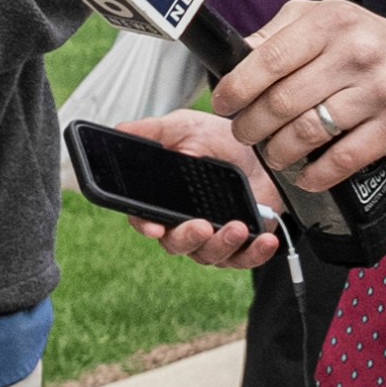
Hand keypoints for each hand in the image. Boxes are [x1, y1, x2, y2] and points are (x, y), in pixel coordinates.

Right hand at [117, 109, 283, 268]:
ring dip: (222, 244)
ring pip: (208, 255)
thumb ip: (153, 130)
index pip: (144, 218)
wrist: (261, 149)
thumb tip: (120, 130)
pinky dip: (255, 253)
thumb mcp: (185, 127)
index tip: (155, 227)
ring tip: (237, 227)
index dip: (146, 225)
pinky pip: (243, 259)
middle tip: (201, 225)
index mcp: (163, 199)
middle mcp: (183, 223)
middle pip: (175, 244)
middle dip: (187, 238)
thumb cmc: (219, 139)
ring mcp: (212, 238)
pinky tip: (265, 240)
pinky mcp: (242, 245)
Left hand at [212, 0, 385, 191]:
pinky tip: (303, 174)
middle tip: (243, 133)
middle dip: (251, 125)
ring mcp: (380, 90)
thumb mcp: (325, 22)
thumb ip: (277, 35)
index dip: (237, 87)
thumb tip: (231, 56)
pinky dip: (314, 174)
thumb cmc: (370, 47)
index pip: (269, 59)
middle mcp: (357, 52)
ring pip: (307, 133)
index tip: (222, 103)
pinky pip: (342, 160)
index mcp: (331, 23)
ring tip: (272, 153)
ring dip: (278, 152)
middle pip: (282, 101)